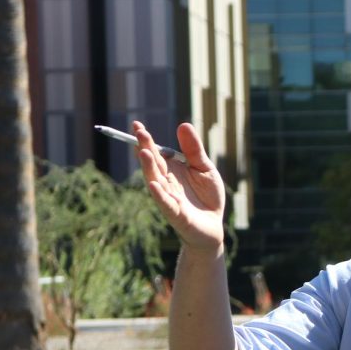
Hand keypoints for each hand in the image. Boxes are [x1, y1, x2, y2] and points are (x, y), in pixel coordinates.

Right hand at [134, 121, 225, 252]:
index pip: (155, 151)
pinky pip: (166, 203)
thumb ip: (194, 150)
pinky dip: (159, 194)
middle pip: (153, 163)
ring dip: (149, 168)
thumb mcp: (204, 168)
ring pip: (156, 181)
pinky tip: (154, 184)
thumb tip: (183, 124)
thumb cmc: (207, 196)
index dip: (146, 140)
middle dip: (145, 148)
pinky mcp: (176, 214)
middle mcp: (166, 182)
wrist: (214, 225)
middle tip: (139, 133)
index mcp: (171, 169)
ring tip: (143, 152)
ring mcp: (169, 197)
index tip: (136, 124)